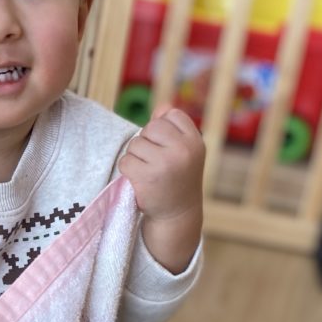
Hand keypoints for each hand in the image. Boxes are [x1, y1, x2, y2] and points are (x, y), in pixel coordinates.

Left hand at [118, 103, 203, 273]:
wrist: (177, 214)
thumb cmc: (178, 177)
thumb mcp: (184, 150)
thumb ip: (172, 127)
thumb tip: (161, 106)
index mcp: (195, 141)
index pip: (171, 114)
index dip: (164, 130)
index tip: (169, 149)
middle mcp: (183, 150)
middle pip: (151, 127)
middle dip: (148, 141)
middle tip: (156, 162)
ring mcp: (165, 163)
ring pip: (135, 143)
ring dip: (136, 156)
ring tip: (149, 171)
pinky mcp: (146, 177)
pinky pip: (125, 161)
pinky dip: (128, 169)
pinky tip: (140, 180)